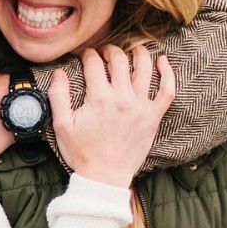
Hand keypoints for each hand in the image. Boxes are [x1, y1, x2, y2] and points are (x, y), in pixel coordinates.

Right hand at [49, 47, 175, 187]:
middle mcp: (122, 98)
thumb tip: (59, 72)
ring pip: (144, 68)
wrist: (104, 177)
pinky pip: (167, 90)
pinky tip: (163, 61)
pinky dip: (168, 73)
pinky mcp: (153, 117)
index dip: (86, 54)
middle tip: (104, 53)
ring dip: (137, 53)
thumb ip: (58, 96)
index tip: (83, 56)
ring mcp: (141, 106)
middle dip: (109, 51)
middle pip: (119, 60)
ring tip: (132, 49)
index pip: (93, 63)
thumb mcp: (61, 125)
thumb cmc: (82, 153)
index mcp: (99, 98)